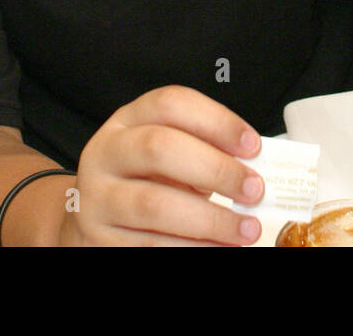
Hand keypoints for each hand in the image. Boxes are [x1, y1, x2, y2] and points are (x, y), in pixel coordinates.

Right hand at [60, 86, 265, 245]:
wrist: (94, 220)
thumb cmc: (144, 182)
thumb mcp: (168, 157)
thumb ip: (205, 153)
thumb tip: (259, 170)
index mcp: (127, 121)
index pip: (170, 104)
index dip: (216, 120)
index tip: (253, 145)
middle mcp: (105, 153)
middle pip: (160, 148)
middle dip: (215, 169)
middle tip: (254, 190)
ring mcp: (96, 198)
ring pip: (154, 204)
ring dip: (210, 220)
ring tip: (247, 229)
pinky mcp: (98, 240)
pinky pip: (150, 246)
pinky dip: (192, 249)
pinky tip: (220, 249)